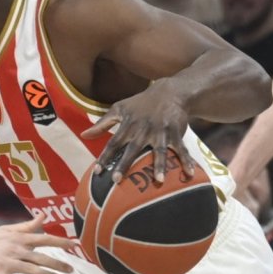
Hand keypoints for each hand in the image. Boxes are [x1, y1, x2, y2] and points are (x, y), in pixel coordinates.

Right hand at [0, 215, 73, 273]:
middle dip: (58, 263)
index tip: (74, 245)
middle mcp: (14, 248)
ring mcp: (6, 261)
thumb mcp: (6, 229)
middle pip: (41, 256)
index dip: (60, 242)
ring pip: (31, 269)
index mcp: (18, 237)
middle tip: (71, 270)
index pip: (43, 238)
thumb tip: (43, 216)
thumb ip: (26, 225)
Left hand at [81, 82, 195, 183]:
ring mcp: (160, 132)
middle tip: (117, 180)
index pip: (113, 143)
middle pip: (132, 149)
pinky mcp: (175, 133)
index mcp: (128, 125)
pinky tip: (189, 174)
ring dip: (160, 166)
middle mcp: (143, 130)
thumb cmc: (140, 104)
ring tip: (159, 181)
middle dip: (125, 164)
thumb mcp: (119, 109)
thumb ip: (102, 124)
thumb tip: (83, 135)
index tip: (97, 172)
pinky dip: (186, 160)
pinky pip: (181, 149)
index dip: (104, 157)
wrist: (169, 92)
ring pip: (159, 151)